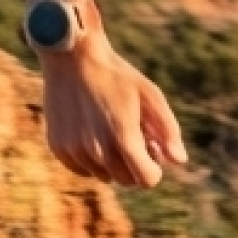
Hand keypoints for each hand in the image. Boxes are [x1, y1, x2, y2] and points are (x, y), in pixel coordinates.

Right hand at [39, 37, 187, 186]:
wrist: (73, 57)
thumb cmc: (117, 75)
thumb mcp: (150, 95)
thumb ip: (168, 130)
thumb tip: (179, 160)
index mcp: (122, 137)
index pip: (146, 180)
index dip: (154, 169)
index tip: (152, 149)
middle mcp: (97, 149)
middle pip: (126, 180)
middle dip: (135, 164)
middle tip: (134, 137)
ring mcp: (75, 149)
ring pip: (104, 175)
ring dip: (112, 162)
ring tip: (112, 131)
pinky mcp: (58, 146)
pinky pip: (82, 169)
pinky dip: (91, 159)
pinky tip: (93, 133)